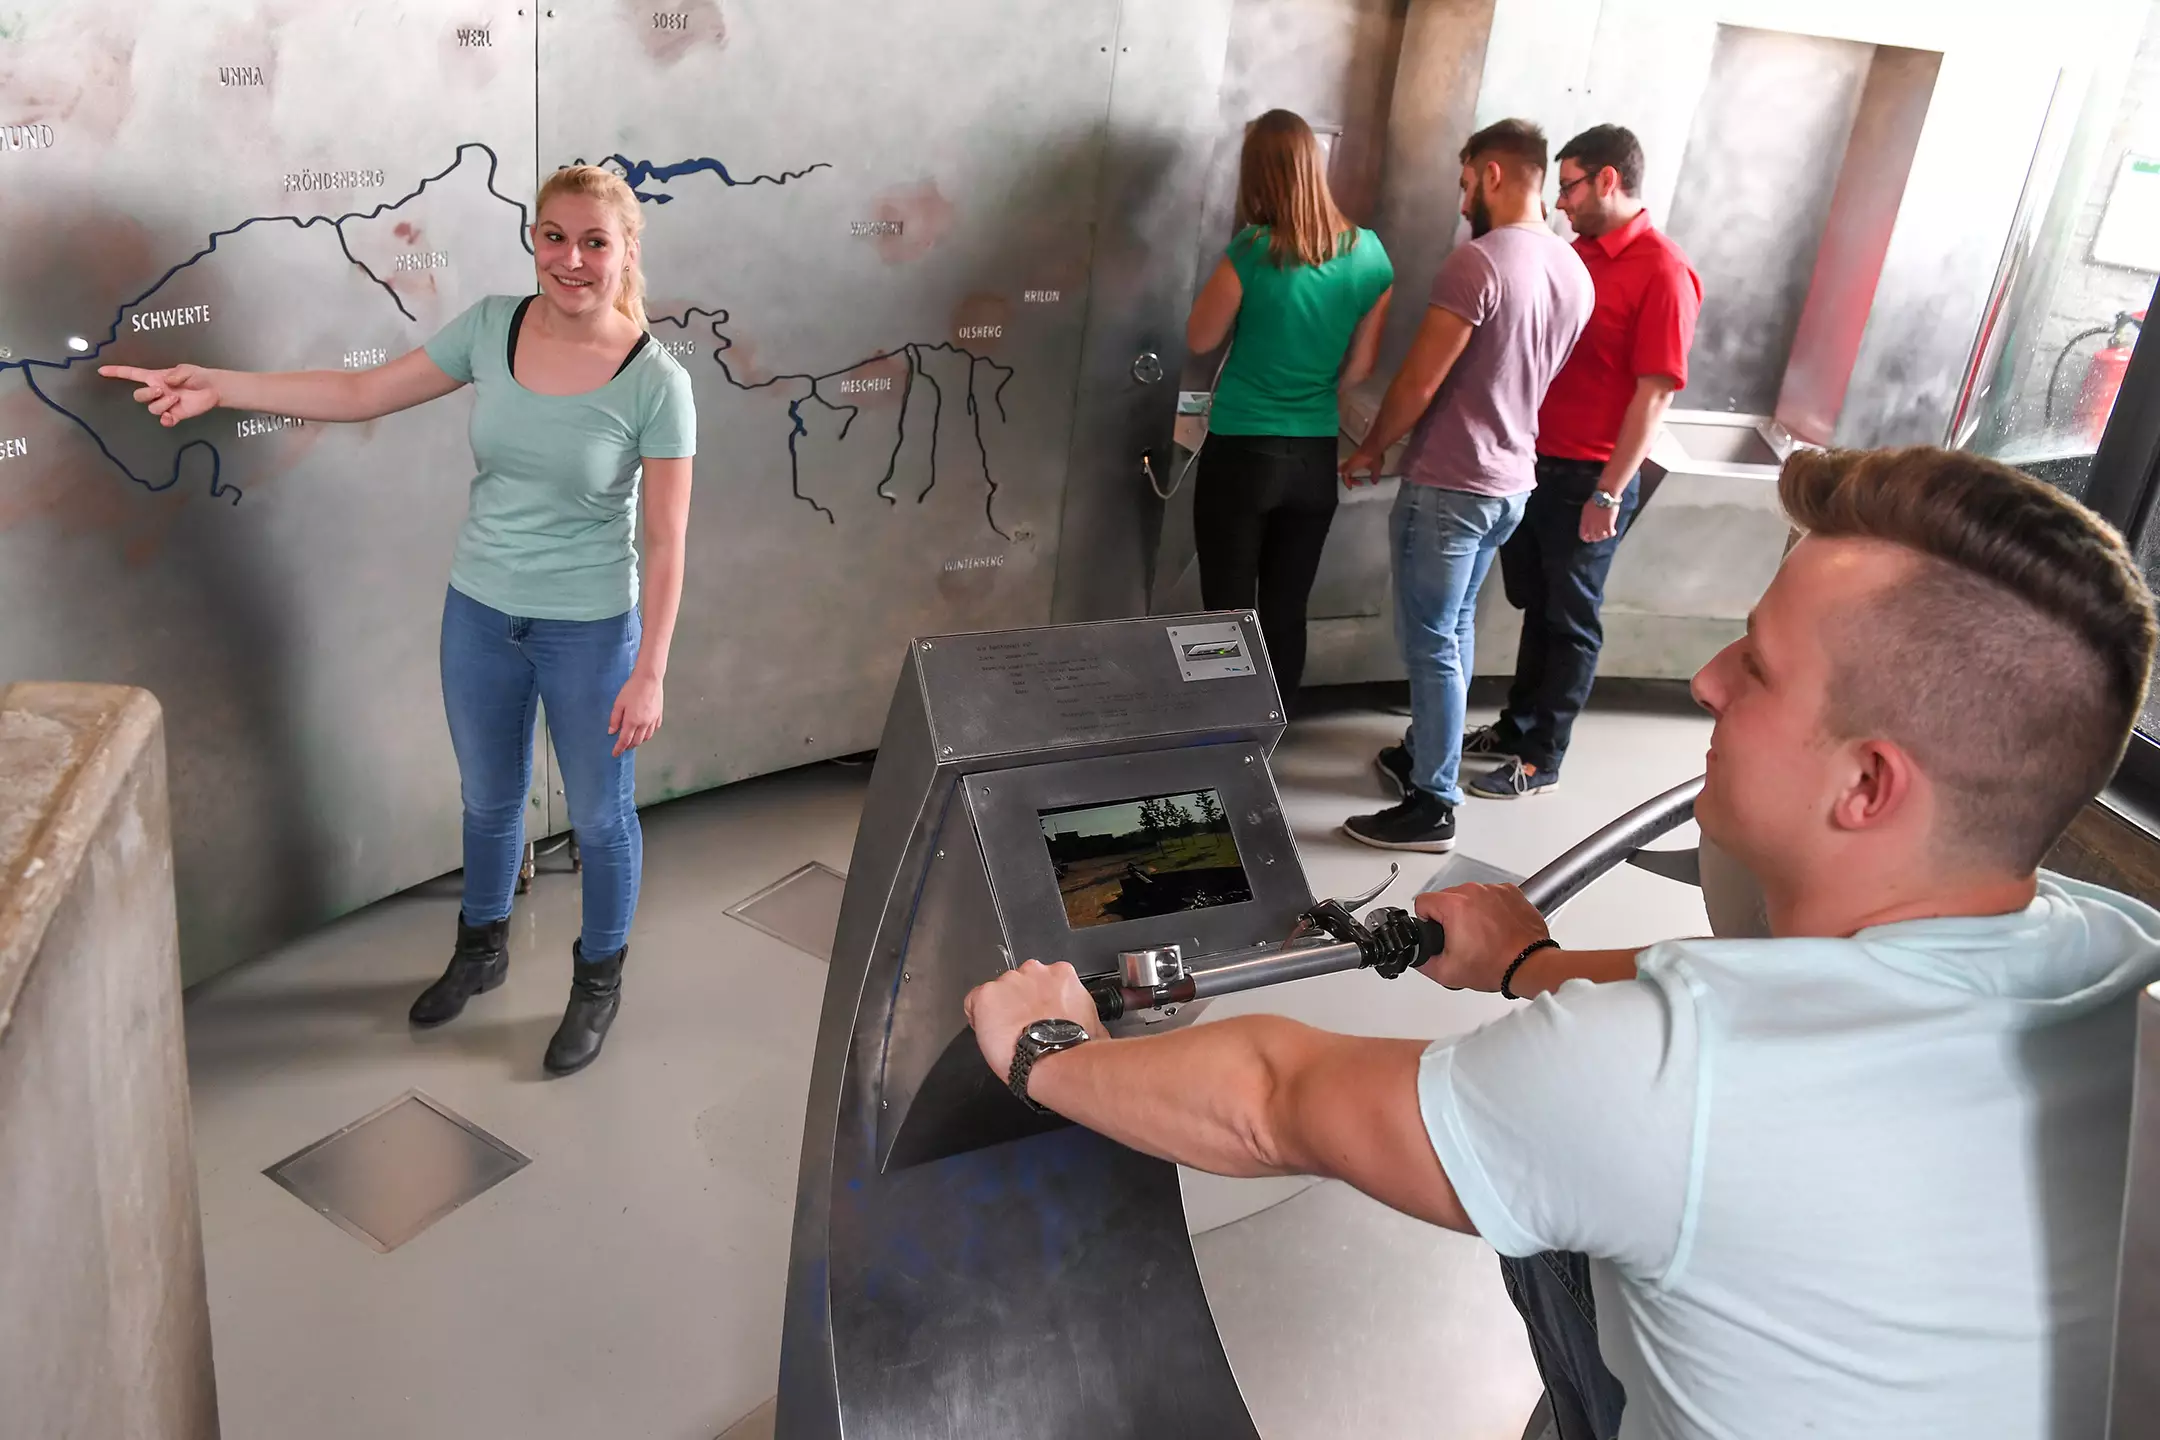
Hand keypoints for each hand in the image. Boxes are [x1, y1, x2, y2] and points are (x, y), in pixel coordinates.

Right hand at [98, 364, 221, 427]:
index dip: (117, 372)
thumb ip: (175, 374)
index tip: (102, 371)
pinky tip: (171, 415)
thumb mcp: (186, 369)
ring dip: (161, 403)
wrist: (213, 389)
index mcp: (156, 378)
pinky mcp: (175, 415)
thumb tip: (166, 381)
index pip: (132, 374)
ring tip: (176, 398)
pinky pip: (164, 420)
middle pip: (139, 396)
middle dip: (147, 393)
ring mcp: (165, 404)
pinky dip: (166, 419)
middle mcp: (158, 392)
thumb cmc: (198, 376)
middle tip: (162, 390)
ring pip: (152, 408)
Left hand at [609, 669, 663, 755]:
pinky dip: (648, 733)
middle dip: (629, 746)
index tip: (615, 754)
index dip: (619, 749)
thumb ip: (615, 719)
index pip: (624, 740)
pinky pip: (654, 729)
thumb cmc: (632, 688)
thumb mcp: (618, 703)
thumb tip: (611, 731)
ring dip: (639, 741)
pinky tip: (645, 731)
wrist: (649, 678)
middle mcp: (644, 723)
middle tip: (622, 746)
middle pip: (636, 741)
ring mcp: (652, 720)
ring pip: (646, 737)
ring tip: (633, 740)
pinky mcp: (658, 715)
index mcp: (632, 721)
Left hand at [963, 958, 1101, 1077]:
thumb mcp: (1093, 1024)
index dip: (1038, 1001)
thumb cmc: (1075, 1046)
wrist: (1056, 1059)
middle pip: (1019, 983)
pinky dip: (978, 1018)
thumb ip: (1082, 1013)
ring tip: (1008, 1035)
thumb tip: (1092, 1030)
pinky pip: (973, 1003)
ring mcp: (1008, 981)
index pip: (1042, 981)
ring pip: (997, 993)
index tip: (1039, 1016)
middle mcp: (1034, 970)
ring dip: (1000, 1010)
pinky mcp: (986, 995)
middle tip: (1024, 1026)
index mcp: (1062, 974)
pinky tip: (991, 1035)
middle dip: (1020, 1002)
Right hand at [1339, 446, 1383, 486]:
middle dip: (1345, 476)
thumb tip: (1374, 482)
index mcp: (1351, 467)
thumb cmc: (1373, 457)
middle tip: (1351, 481)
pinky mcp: (1357, 453)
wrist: (1375, 444)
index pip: (1345, 477)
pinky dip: (1353, 466)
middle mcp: (1350, 461)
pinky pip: (1351, 461)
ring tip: (1356, 475)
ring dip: (1349, 471)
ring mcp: (1353, 456)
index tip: (1351, 487)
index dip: (1347, 483)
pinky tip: (1361, 467)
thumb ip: (1374, 477)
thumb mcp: (1376, 470)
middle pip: (1342, 470)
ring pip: (1346, 465)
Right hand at [1414, 883, 1548, 991]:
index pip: (1423, 902)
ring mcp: (1494, 890)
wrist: (1529, 964)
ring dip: (1471, 912)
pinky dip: (1490, 909)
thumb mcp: (1447, 972)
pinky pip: (1490, 896)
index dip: (1426, 920)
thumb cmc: (1496, 964)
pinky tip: (1495, 927)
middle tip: (1462, 939)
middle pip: (1446, 897)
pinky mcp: (1510, 892)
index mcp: (1454, 905)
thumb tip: (1418, 955)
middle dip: (1449, 917)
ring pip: (1469, 896)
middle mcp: (1474, 891)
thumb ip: (1423, 961)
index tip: (1438, 932)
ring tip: (1482, 935)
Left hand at [1579, 498, 1619, 542]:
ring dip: (1605, 536)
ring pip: (1601, 537)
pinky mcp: (1608, 525)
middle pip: (1593, 537)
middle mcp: (1591, 526)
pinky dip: (1612, 533)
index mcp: (1584, 521)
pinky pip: (1610, 534)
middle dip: (1597, 538)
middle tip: (1601, 536)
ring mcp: (1599, 526)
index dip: (1586, 538)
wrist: (1604, 496)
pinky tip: (1614, 531)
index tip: (1590, 538)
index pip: (1583, 535)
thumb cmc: (1596, 500)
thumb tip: (1587, 524)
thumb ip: (1586, 518)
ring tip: (1607, 533)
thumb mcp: (1586, 509)